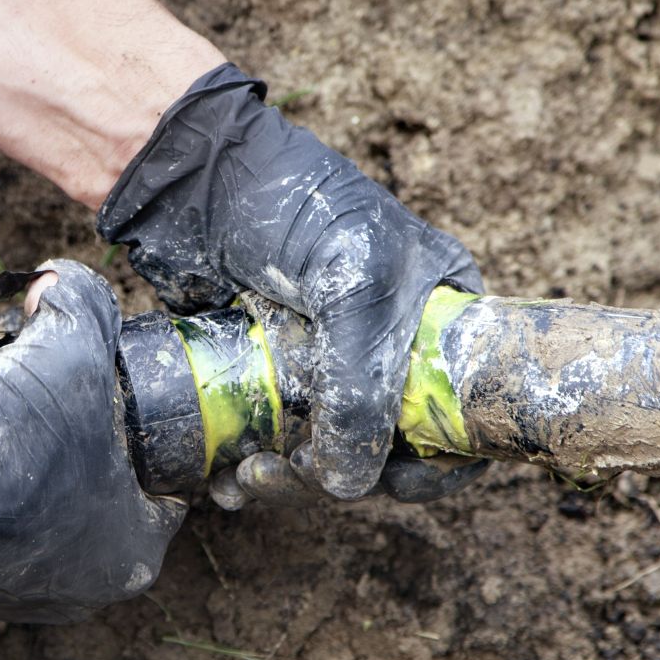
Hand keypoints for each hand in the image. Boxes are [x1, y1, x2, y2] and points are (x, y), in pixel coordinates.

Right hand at [0, 261, 184, 622]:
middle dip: (75, 431)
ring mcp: (22, 594)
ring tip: (0, 408)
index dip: (139, 423)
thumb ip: (84, 303)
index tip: (109, 389)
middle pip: (98, 484)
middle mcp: (85, 586)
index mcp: (134, 551)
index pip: (162, 480)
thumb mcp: (67, 350)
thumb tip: (61, 282)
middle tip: (45, 390)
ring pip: (42, 501)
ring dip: (26, 456)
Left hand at [97, 64, 485, 502]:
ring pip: (327, 454)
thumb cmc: (292, 204)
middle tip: (290, 473)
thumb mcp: (352, 287)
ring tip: (245, 478)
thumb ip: (361, 385)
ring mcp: (326, 364)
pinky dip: (253, 469)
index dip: (441, 461)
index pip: (466, 411)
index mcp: (439, 316)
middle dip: (343, 474)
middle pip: (390, 448)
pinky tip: (223, 478)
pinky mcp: (268, 375)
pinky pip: (274, 444)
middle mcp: (389, 347)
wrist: (193, 175)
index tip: (396, 483)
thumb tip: (349, 484)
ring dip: (290, 480)